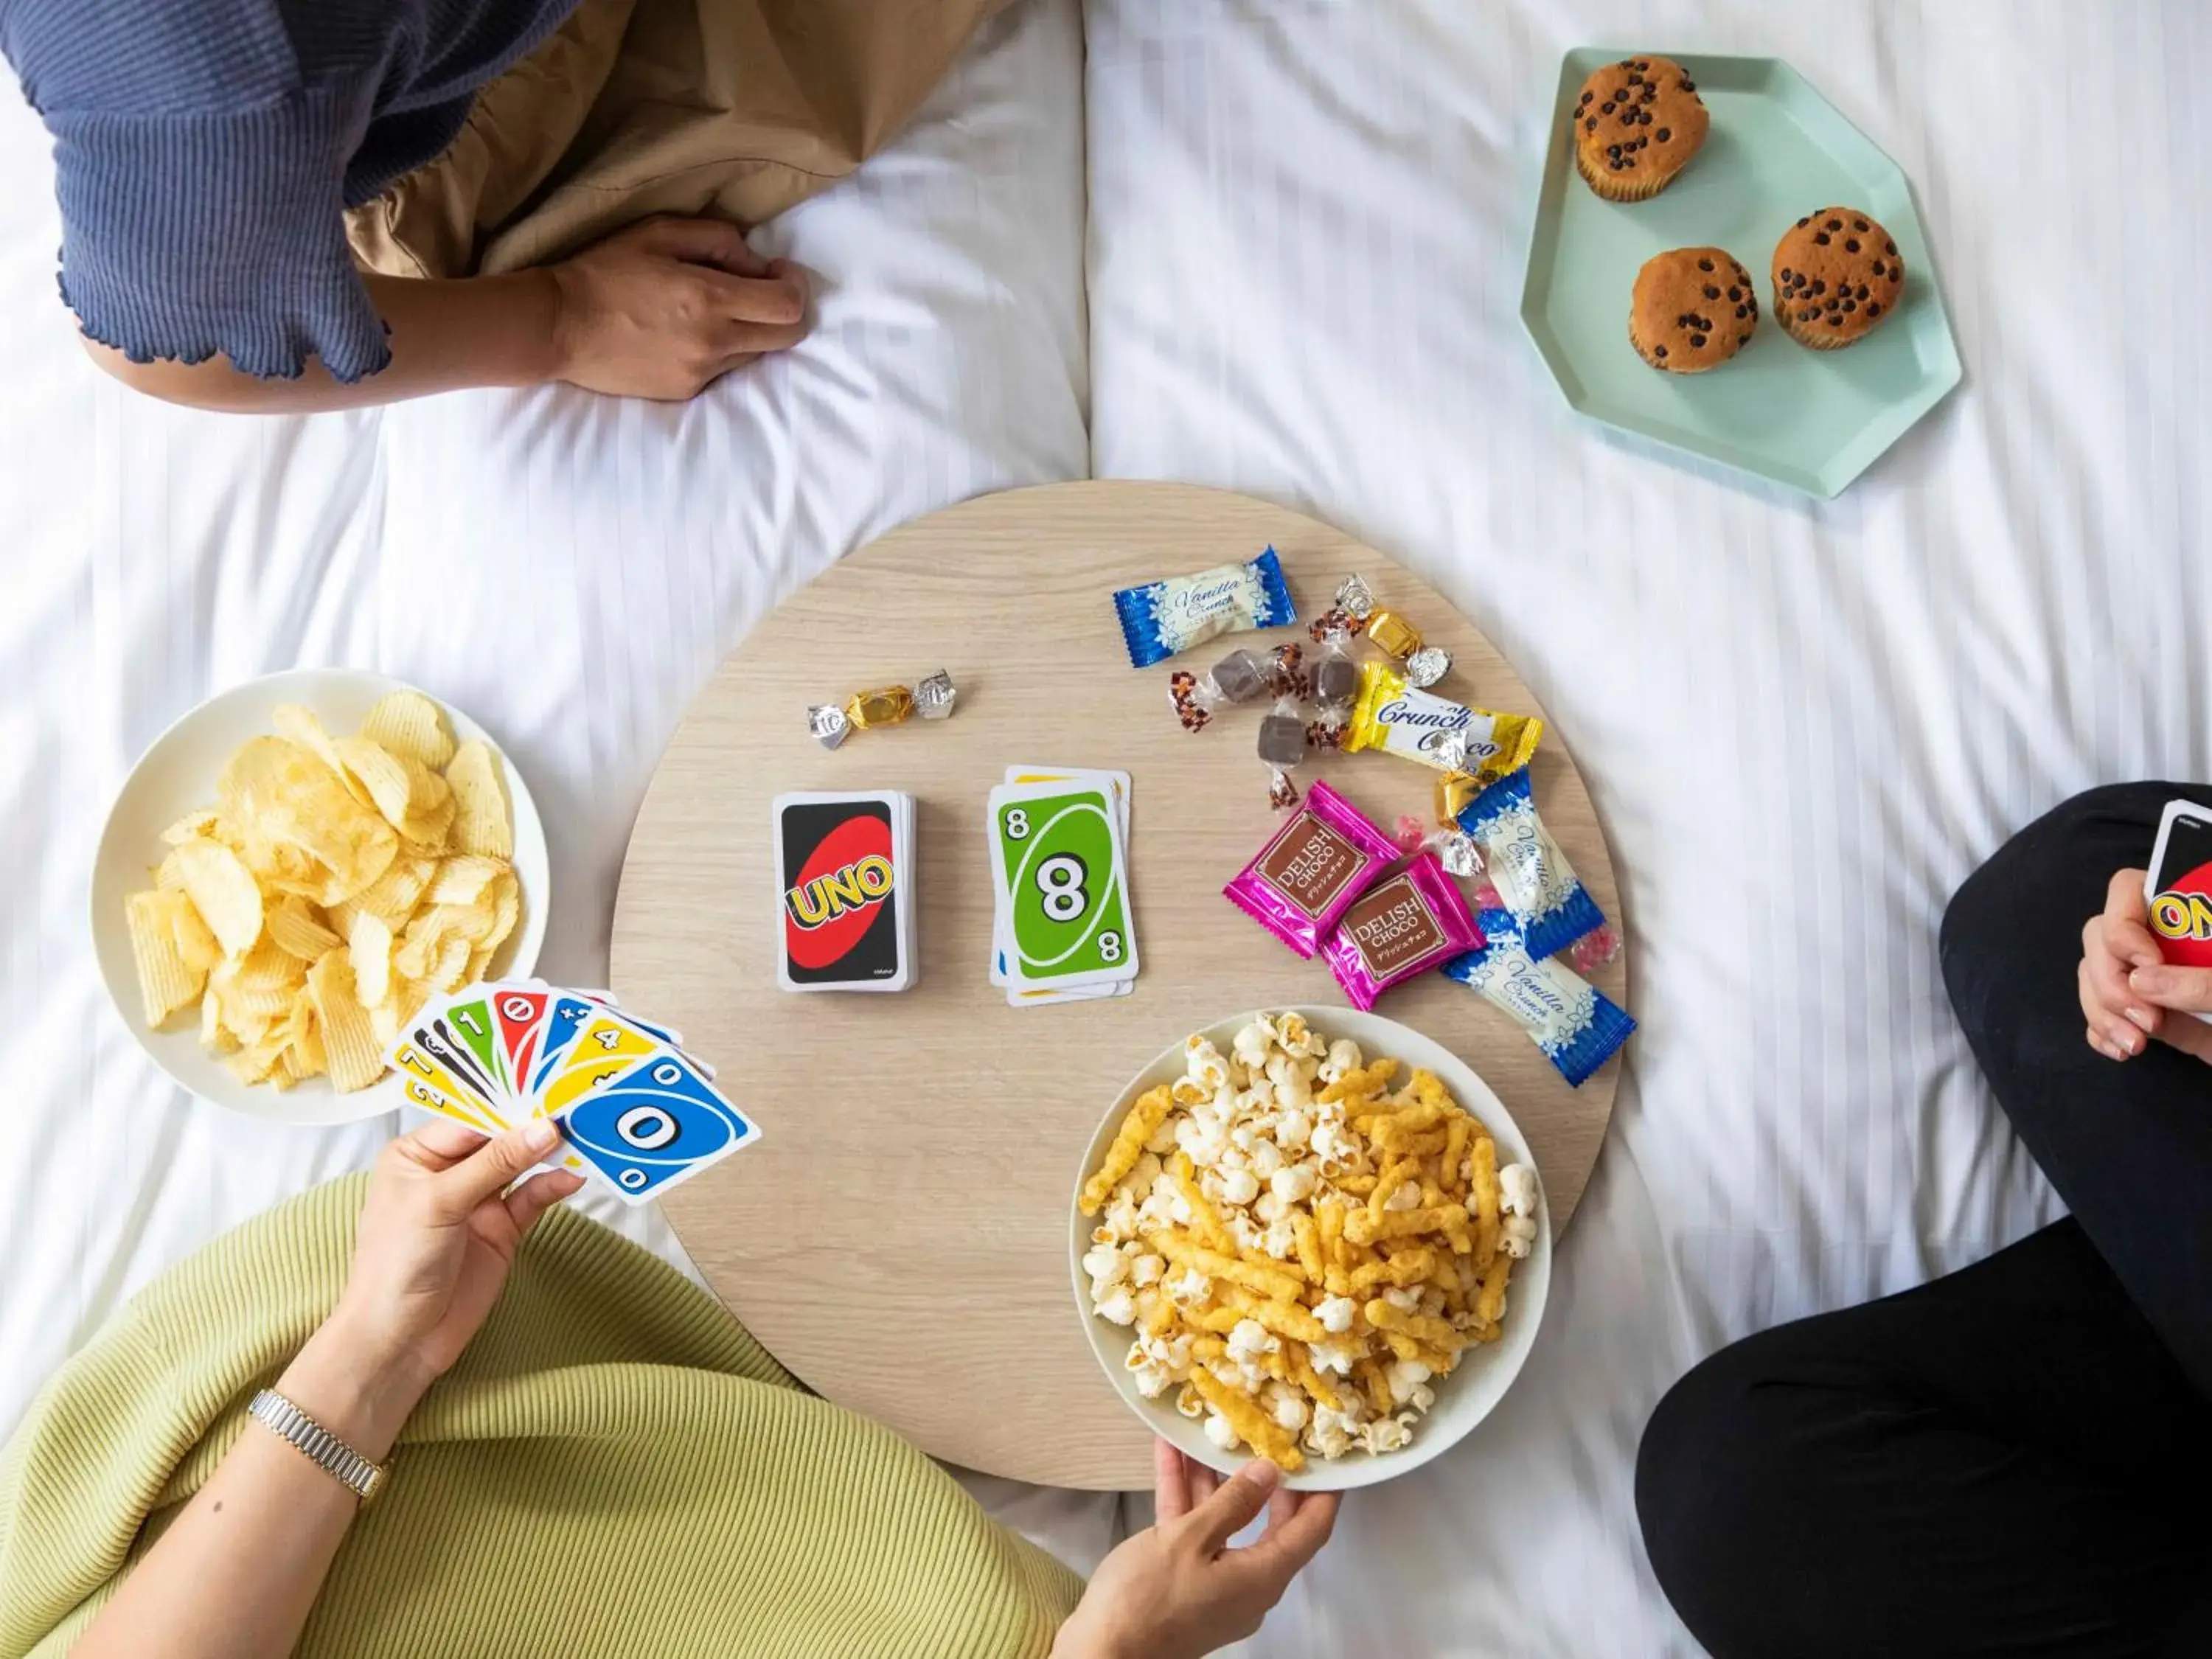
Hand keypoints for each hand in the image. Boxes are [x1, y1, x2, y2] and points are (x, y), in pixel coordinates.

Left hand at [324, 1120, 581, 1404]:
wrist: (400, 1339)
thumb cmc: (396, 1263)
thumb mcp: (439, 1203)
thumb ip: (494, 1163)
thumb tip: (544, 1128)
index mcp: (418, 1155)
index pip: (470, 1119)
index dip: (508, 1106)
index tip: (549, 1090)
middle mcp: (449, 1172)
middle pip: (499, 1139)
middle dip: (533, 1126)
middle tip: (575, 1105)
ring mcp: (478, 1202)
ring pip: (521, 1166)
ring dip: (549, 1154)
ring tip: (584, 1136)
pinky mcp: (502, 1229)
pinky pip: (532, 1198)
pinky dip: (553, 1186)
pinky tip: (571, 1178)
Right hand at [545, 217, 808, 398]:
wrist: (558, 326)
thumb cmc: (605, 271)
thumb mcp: (660, 233)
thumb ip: (719, 240)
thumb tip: (756, 263)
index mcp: (709, 300)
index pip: (789, 306)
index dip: (793, 285)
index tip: (776, 270)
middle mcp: (712, 343)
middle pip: (787, 337)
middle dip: (784, 311)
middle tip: (759, 290)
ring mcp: (699, 373)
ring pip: (755, 355)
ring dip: (748, 331)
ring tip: (710, 311)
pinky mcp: (684, 392)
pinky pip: (721, 370)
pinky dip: (717, 350)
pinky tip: (683, 333)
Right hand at [1053, 1443, 1338, 1658]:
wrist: (1101, 1653)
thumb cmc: (1147, 1598)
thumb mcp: (1189, 1539)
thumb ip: (1233, 1503)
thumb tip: (1270, 1473)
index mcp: (1263, 1576)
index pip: (1311, 1529)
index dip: (1324, 1492)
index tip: (1327, 1456)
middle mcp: (1248, 1583)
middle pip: (1270, 1523)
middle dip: (1265, 1478)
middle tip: (1268, 1434)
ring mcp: (1216, 1584)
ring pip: (1225, 1522)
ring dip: (1213, 1478)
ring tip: (1208, 1430)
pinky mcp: (1186, 1583)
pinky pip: (1195, 1534)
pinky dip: (1185, 1497)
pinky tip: (1169, 1455)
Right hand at [2079, 868, 2211, 1062]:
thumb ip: (2208, 983)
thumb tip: (2142, 980)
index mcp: (2197, 916)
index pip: (2130, 891)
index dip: (2124, 922)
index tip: (2147, 963)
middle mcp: (2169, 940)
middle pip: (2102, 936)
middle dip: (2109, 978)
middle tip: (2143, 1020)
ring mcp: (2158, 978)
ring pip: (2094, 976)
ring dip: (2103, 1010)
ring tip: (2133, 1046)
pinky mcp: (2154, 1014)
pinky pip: (2104, 1013)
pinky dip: (2102, 1032)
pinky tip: (2121, 1051)